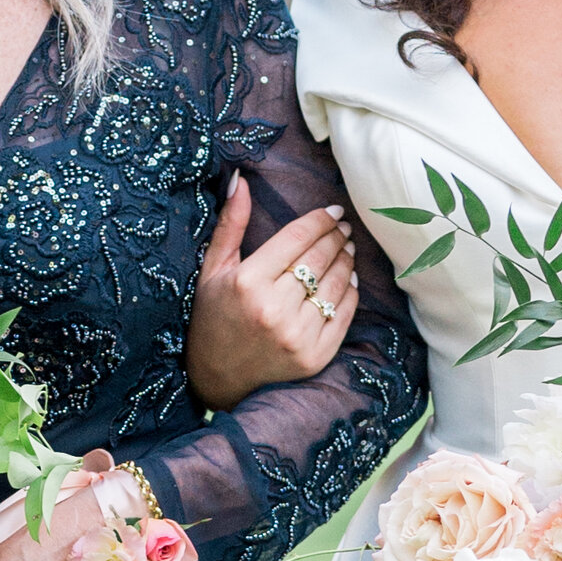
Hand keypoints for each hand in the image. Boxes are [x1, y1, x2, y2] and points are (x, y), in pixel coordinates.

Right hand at [186, 176, 357, 406]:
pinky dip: (350, 292)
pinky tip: (348, 278)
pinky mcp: (315, 356)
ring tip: (348, 248)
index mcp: (247, 283)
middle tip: (344, 227)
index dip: (319, 220)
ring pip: (335, 284)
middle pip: (319, 258)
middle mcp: (274, 309)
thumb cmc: (212, 319)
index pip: (297, 238)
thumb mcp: (212, 271)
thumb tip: (241, 180)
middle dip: (336, 237)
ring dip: (346, 260)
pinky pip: (343, 314)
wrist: (217, 380)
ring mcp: (297, 335)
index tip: (333, 211)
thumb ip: (230, 225)